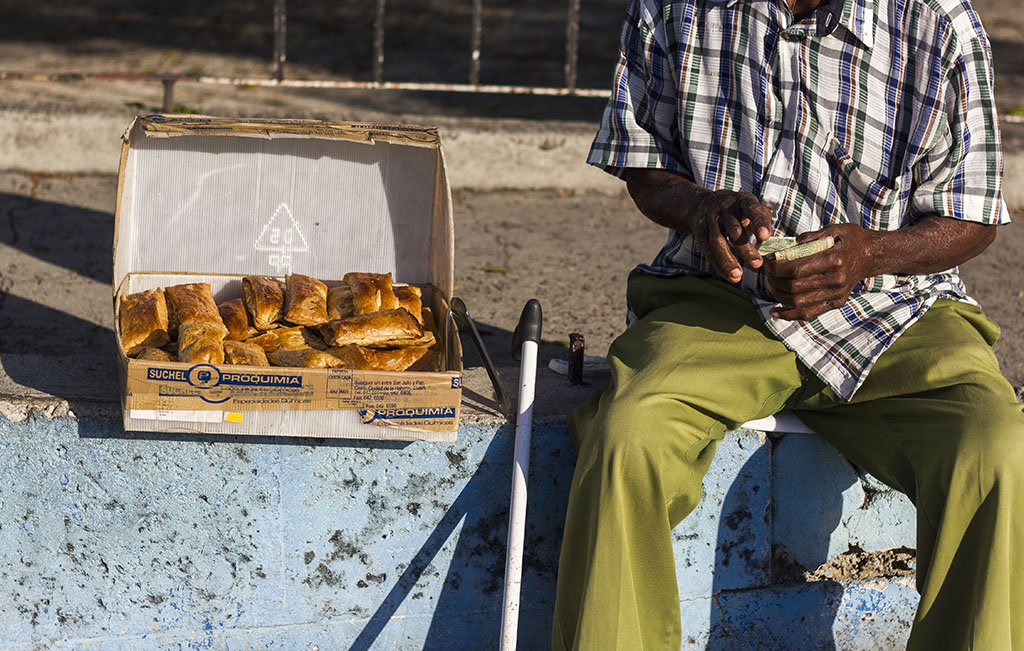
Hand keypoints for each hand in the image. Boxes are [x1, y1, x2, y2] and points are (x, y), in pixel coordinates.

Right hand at [691, 190, 772, 282]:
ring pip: (718, 241)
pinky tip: (729, 276)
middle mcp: (725, 208)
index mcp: (742, 201)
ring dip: (728, 260)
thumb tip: (769, 240)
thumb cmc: (737, 209)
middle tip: (757, 264)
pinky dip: (719, 265)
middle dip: (745, 248)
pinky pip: (708, 251)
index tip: (765, 237)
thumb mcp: (751, 207)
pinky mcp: (700, 232)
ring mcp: (711, 220)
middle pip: (733, 229)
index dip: (759, 223)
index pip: (752, 210)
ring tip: (738, 276)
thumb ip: (762, 220)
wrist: (703, 203)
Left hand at [764, 224, 880, 320]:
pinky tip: (774, 311)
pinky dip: (788, 315)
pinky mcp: (836, 303)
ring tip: (770, 285)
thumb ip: (808, 238)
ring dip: (778, 295)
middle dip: (774, 280)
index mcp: (835, 260)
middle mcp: (836, 280)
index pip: (797, 270)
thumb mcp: (833, 229)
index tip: (767, 262)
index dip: (776, 268)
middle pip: (794, 287)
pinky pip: (808, 314)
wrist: (872, 255)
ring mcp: (837, 294)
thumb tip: (783, 247)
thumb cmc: (850, 239)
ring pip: (798, 302)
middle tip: (767, 272)